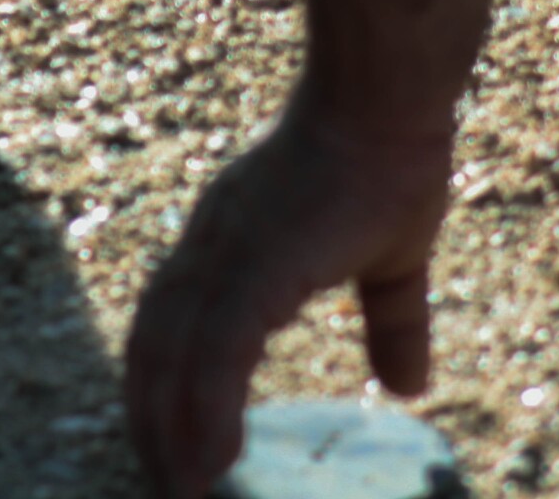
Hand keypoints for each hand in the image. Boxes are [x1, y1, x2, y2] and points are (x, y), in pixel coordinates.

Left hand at [126, 98, 451, 497]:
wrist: (390, 98)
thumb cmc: (390, 157)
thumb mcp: (393, 259)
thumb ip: (390, 320)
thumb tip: (409, 386)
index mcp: (231, 240)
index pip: (170, 322)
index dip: (161, 383)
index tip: (168, 442)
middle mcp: (210, 245)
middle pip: (152, 345)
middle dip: (149, 419)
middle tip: (165, 485)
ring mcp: (225, 252)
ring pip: (172, 358)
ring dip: (166, 431)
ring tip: (180, 492)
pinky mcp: (253, 263)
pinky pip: (215, 353)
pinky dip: (204, 414)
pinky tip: (208, 466)